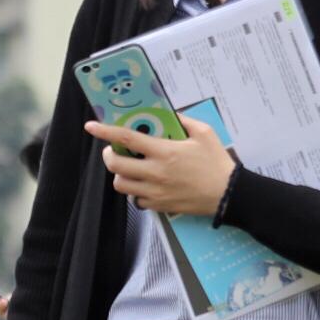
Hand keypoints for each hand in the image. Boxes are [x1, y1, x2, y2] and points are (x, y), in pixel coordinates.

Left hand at [85, 116, 235, 218]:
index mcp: (164, 152)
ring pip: (120, 185)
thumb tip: (167, 113)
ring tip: (131, 167)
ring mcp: (155, 192)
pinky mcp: (158, 206)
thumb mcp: (204, 133)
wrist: (228, 194)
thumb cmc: (216, 162)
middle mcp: (155, 173)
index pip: (126, 139)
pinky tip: (146, 183)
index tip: (91, 126)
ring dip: (120, 174)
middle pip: (115, 165)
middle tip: (115, 150)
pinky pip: (135, 200)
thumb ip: (183, 121)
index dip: (105, 131)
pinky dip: (135, 191)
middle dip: (109, 155)